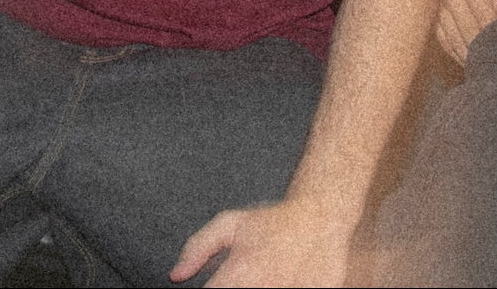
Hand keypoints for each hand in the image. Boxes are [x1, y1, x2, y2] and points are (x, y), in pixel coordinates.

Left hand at [169, 197, 352, 286]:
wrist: (320, 215)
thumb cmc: (272, 221)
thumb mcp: (229, 224)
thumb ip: (197, 248)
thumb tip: (176, 276)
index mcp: (239, 274)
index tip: (222, 285)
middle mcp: (264, 287)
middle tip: (248, 280)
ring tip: (267, 279)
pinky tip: (284, 282)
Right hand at [435, 0, 496, 63]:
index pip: (492, 21)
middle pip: (474, 33)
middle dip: (490, 52)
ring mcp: (441, 1)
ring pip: (458, 40)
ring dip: (473, 58)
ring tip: (488, 71)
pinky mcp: (434, 12)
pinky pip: (445, 40)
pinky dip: (458, 55)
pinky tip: (470, 63)